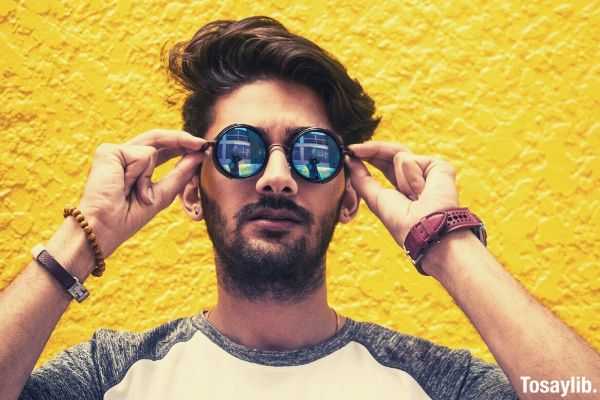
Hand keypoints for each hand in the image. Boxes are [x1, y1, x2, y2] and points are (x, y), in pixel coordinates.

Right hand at [77, 130, 207, 258]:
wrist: (105, 226)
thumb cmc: (129, 217)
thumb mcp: (162, 194)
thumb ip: (180, 173)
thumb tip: (199, 155)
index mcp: (135, 167)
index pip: (162, 149)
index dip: (182, 146)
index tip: (203, 147)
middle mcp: (124, 156)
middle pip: (158, 139)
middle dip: (182, 140)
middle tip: (202, 144)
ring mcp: (115, 152)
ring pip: (152, 149)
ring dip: (149, 176)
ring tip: (136, 194)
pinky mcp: (108, 151)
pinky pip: (141, 154)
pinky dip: (139, 173)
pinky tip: (124, 185)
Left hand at [345, 141, 458, 245]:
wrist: (426, 230)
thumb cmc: (402, 223)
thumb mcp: (375, 199)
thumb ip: (362, 179)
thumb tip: (350, 160)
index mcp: (403, 187)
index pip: (384, 164)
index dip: (369, 156)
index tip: (350, 151)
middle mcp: (417, 177)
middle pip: (391, 153)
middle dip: (371, 150)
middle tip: (352, 149)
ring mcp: (429, 171)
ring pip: (399, 155)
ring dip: (399, 177)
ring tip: (413, 196)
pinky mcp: (439, 166)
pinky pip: (411, 160)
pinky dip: (411, 175)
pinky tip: (421, 191)